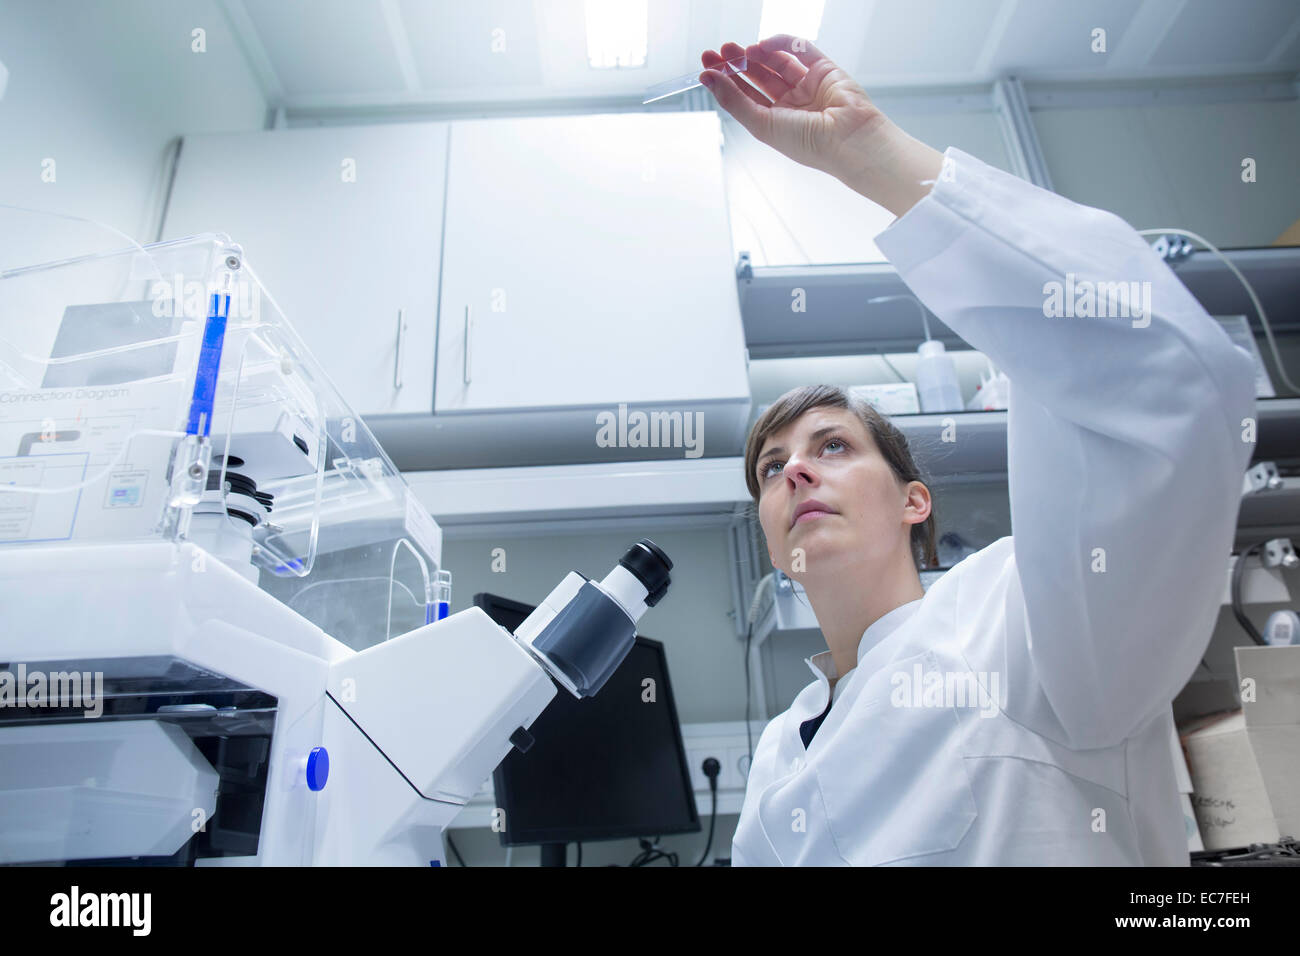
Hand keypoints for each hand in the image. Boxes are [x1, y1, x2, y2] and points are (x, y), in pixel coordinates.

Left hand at [700, 36, 943, 216]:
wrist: (849, 141)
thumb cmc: (809, 143)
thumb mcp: (762, 124)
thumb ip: (734, 101)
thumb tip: (708, 79)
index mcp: (776, 122)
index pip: (746, 96)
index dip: (726, 81)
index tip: (707, 67)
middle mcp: (791, 104)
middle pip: (758, 77)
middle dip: (737, 63)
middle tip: (719, 51)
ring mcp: (808, 86)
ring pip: (777, 62)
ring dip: (756, 53)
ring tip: (738, 49)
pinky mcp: (825, 69)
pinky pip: (801, 50)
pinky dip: (781, 43)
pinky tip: (764, 44)